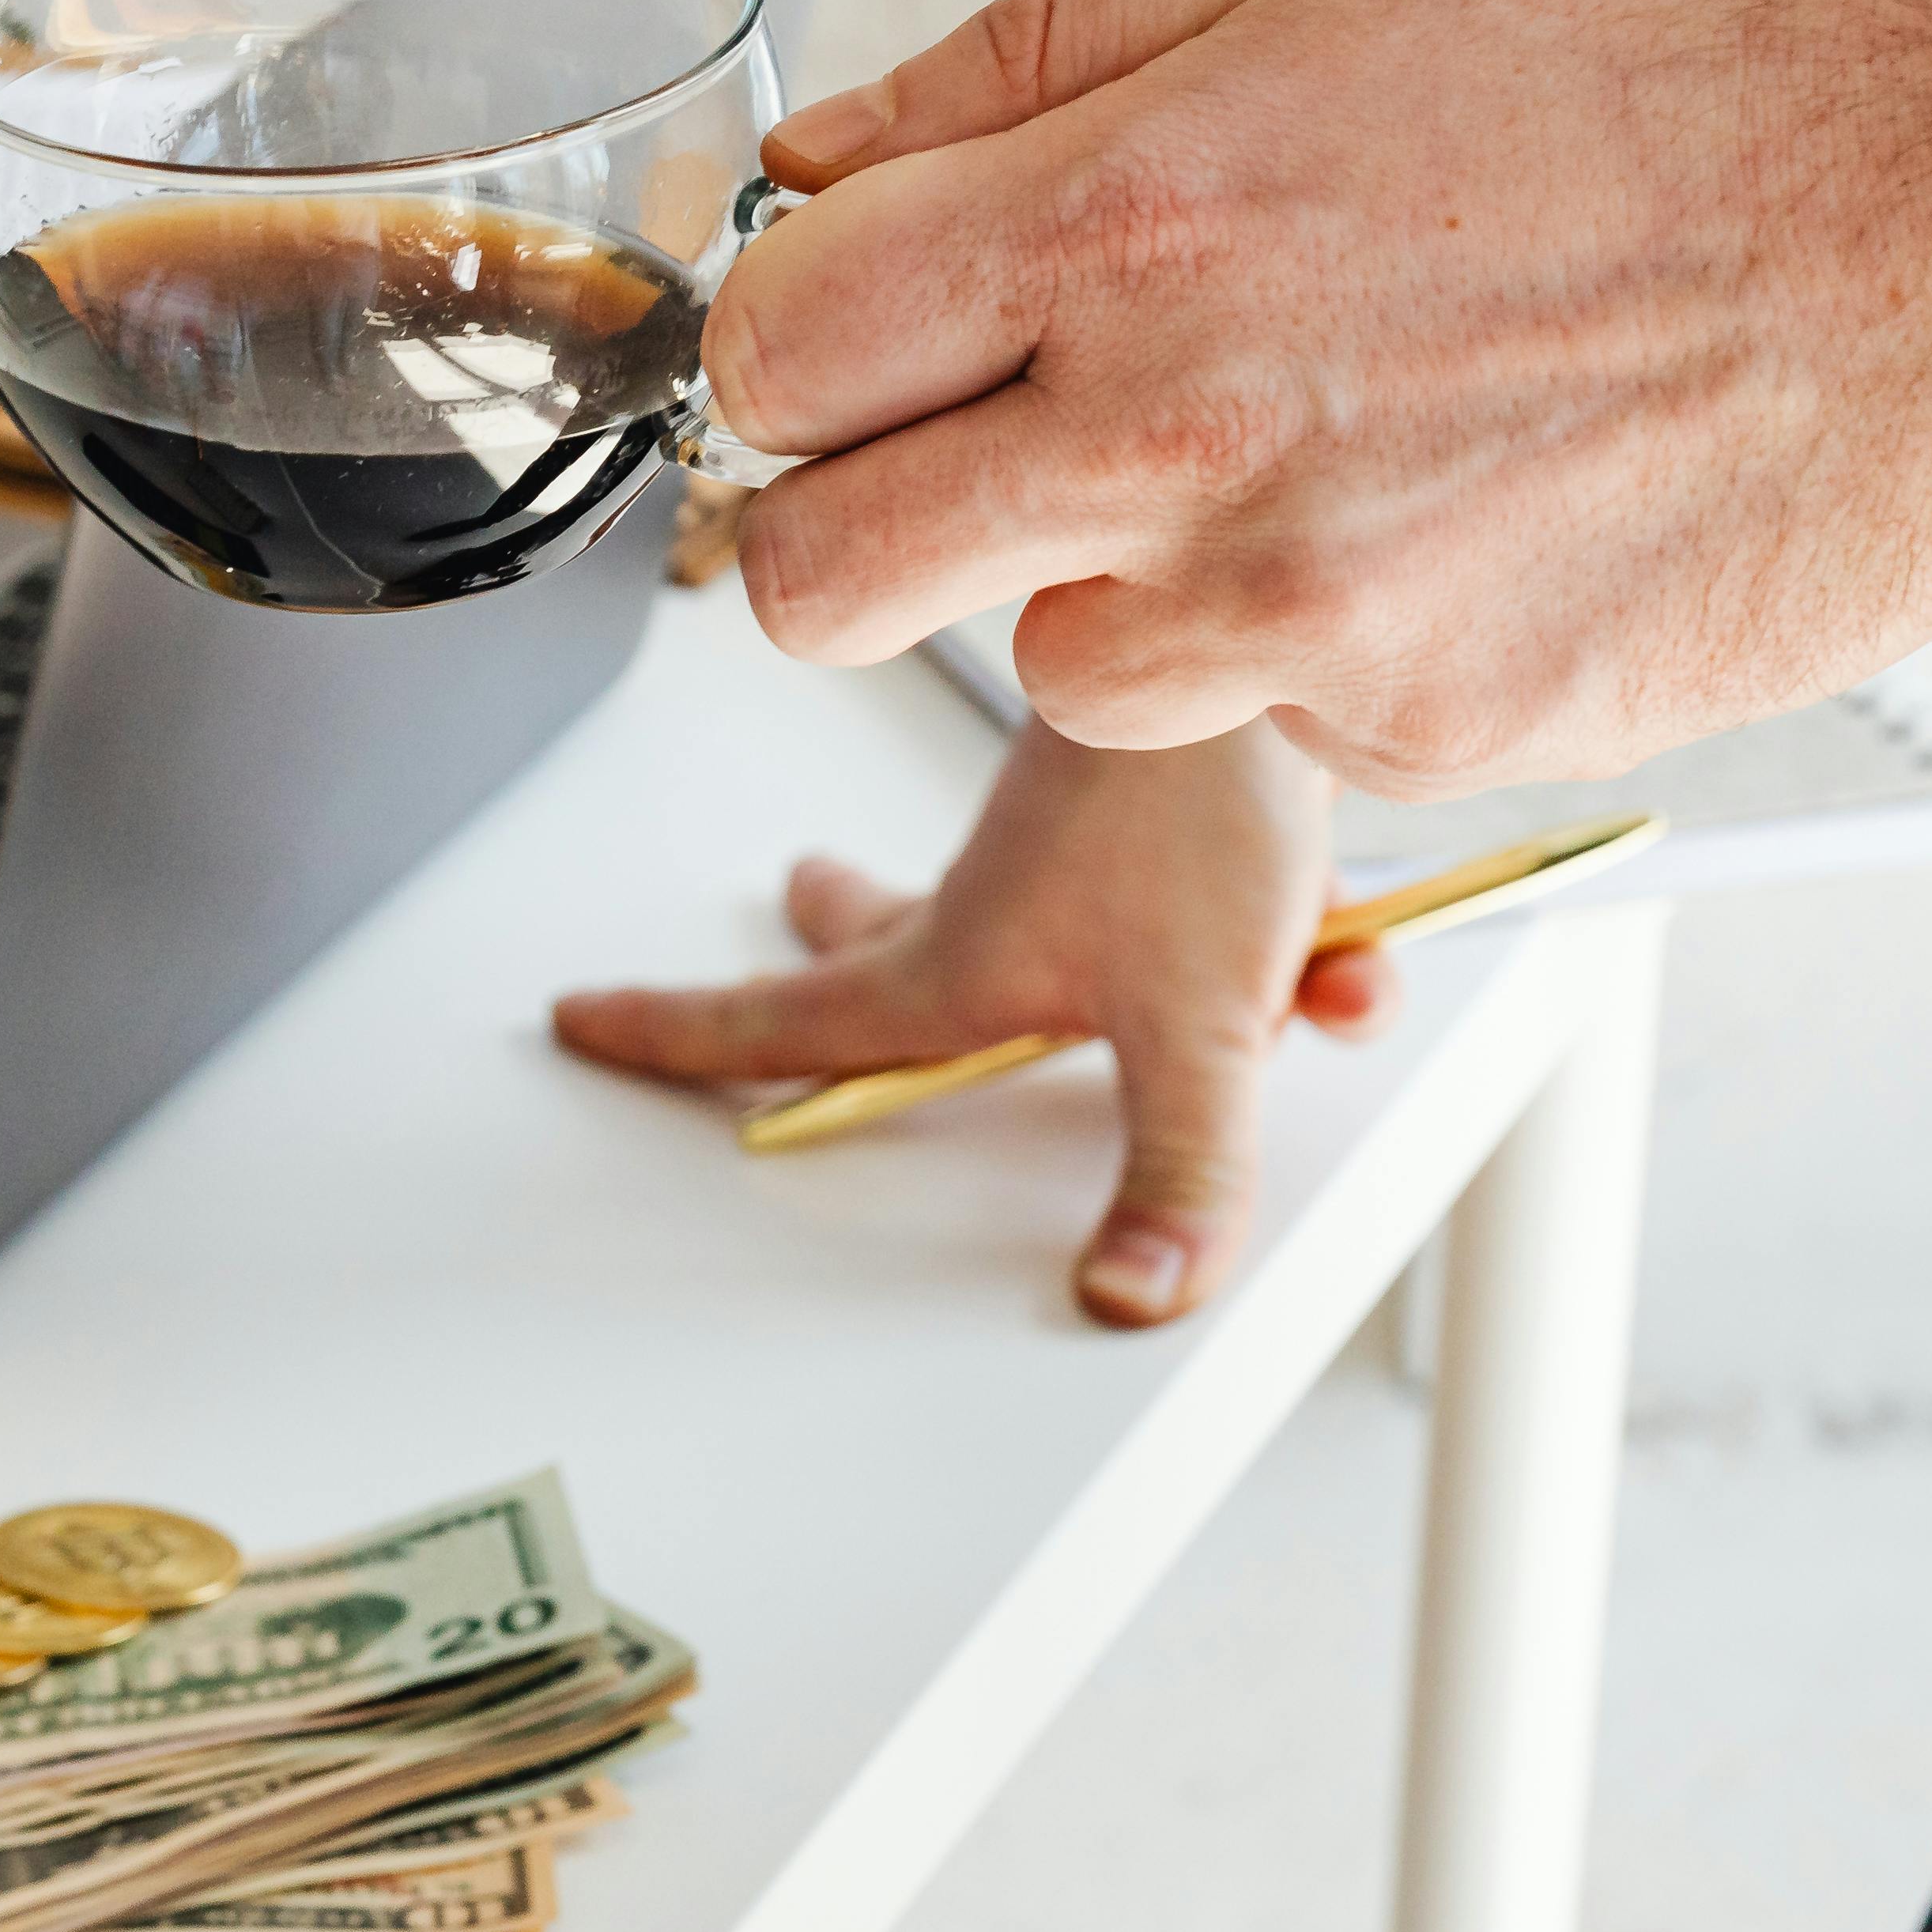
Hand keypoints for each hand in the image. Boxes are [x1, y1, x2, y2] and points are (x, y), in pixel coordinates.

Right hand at [553, 718, 1394, 1325]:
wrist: (1265, 635)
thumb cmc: (1191, 796)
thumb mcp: (1198, 1020)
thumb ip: (1183, 1171)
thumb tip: (1134, 1295)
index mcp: (956, 965)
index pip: (785, 1023)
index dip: (674, 1036)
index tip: (585, 1016)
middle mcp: (1001, 907)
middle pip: (887, 942)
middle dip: (837, 938)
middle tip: (795, 903)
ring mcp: (1076, 855)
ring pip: (1041, 919)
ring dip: (1078, 958)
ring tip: (1119, 988)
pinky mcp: (1164, 818)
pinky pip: (1200, 915)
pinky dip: (1272, 949)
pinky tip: (1346, 968)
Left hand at [696, 0, 1931, 788]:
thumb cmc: (1677, 77)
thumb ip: (1021, 71)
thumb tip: (817, 154)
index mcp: (1126, 216)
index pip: (771, 354)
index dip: (785, 350)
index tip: (848, 339)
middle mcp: (1180, 431)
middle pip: (811, 581)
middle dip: (845, 522)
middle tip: (960, 453)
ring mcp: (1301, 610)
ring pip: (1031, 671)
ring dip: (1095, 586)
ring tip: (1274, 456)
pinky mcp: (1422, 730)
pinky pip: (1251, 719)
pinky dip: (1296, 644)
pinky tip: (1437, 513)